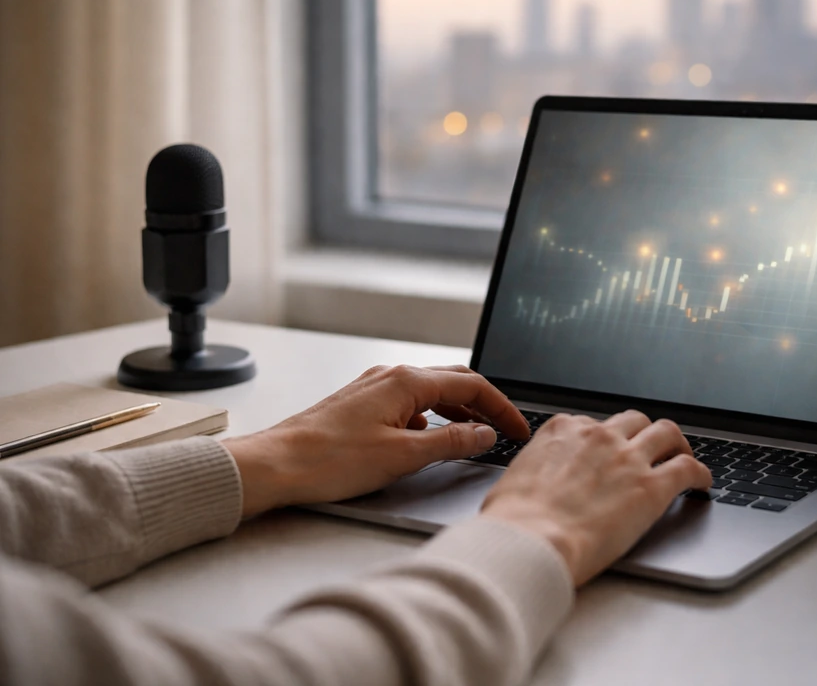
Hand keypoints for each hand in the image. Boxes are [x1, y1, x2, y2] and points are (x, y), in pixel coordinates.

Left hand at [222, 365, 529, 516]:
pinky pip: (408, 403)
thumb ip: (450, 441)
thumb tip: (484, 434)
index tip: (517, 430)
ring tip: (476, 435)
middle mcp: (390, 377)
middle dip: (484, 404)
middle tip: (504, 430)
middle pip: (453, 382)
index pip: (471, 385)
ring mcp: (373, 388)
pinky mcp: (360, 405)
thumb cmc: (328, 460)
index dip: (501, 408)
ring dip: (458, 410)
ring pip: (430, 392)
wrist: (274, 465)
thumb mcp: (402, 455)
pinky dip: (431, 417)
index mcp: (406, 382)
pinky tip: (430, 439)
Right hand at [481, 411, 710, 585]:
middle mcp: (598, 436)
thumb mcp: (515, 480)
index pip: (592, 423)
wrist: (529, 541)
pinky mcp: (652, 487)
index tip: (609, 452)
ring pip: (666, 433)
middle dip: (644, 433)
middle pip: (634, 421)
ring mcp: (627, 458)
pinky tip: (702, 482)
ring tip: (682, 456)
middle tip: (651, 449)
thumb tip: (533, 487)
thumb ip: (536, 472)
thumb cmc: (513, 521)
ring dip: (677, 443)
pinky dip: (700, 472)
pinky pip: (687, 468)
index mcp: (562, 431)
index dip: (605, 440)